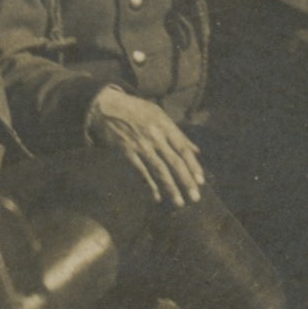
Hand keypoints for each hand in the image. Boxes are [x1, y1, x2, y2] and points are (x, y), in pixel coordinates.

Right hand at [87, 86, 205, 206]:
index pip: (183, 149)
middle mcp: (154, 136)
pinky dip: (149, 185)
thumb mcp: (159, 115)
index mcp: (165, 126)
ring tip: (179, 202)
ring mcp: (140, 145)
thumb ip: (178, 134)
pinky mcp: (127, 152)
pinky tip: (156, 197)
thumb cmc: (136, 110)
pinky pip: (140, 171)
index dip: (193, 166)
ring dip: (170, 188)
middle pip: (174, 162)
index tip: (201, 182)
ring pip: (159, 169)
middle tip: (195, 198)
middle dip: (186, 181)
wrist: (106, 106)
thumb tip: (196, 151)